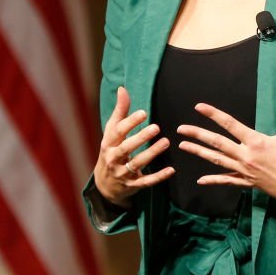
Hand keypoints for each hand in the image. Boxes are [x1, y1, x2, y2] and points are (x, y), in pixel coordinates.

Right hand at [93, 86, 174, 206]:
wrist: (104, 183)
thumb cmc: (111, 150)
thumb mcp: (111, 132)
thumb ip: (120, 111)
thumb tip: (122, 89)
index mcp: (108, 143)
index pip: (118, 132)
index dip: (130, 122)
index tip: (144, 113)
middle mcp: (113, 158)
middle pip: (126, 148)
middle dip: (141, 138)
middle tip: (157, 127)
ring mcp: (122, 173)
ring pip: (137, 164)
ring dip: (152, 153)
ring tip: (166, 142)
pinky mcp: (133, 185)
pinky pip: (146, 181)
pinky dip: (158, 177)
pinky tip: (171, 169)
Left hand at [177, 85, 275, 208]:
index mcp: (256, 142)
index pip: (230, 124)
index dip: (213, 114)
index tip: (199, 107)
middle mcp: (246, 156)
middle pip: (216, 143)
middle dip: (197, 135)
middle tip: (180, 129)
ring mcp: (244, 171)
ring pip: (217, 161)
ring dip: (199, 153)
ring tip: (183, 146)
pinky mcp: (248, 183)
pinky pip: (227, 180)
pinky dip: (213, 179)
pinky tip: (200, 180)